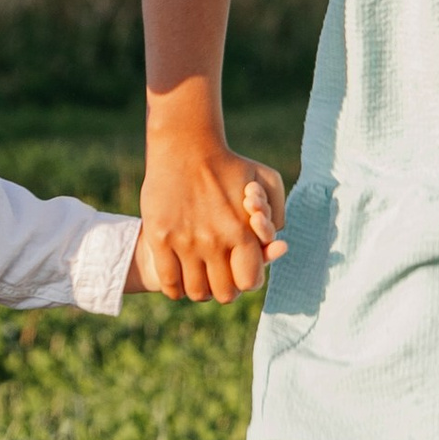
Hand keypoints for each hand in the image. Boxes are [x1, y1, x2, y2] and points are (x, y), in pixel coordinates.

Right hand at [138, 139, 288, 302]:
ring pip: (195, 292)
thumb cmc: (229, 163)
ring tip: (198, 279)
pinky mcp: (160, 239)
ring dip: (199, 291)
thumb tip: (278, 244)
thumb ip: (278, 213)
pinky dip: (175, 289)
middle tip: (218, 279)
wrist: (185, 146)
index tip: (239, 274)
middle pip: (224, 293)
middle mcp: (215, 241)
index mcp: (242, 232)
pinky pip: (169, 281)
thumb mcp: (266, 179)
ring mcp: (185, 242)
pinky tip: (178, 281)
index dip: (246, 282)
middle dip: (224, 290)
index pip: (249, 282)